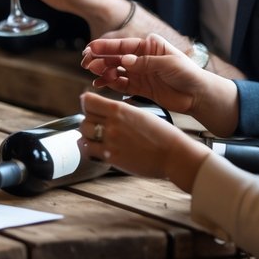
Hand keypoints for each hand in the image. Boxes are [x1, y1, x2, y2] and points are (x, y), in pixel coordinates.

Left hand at [77, 92, 210, 189]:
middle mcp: (112, 123)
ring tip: (99, 137)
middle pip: (85, 118)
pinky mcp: (111, 157)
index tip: (90, 106)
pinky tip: (99, 148)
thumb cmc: (162, 134)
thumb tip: (104, 109)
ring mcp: (110, 141)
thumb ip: (120, 111)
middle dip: (90, 120)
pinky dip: (91, 149)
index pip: (87, 101)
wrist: (174, 155)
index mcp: (119, 109)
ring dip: (89, 134)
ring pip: (84, 133)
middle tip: (99, 124)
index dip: (87, 103)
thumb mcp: (140, 113)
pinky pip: (89, 150)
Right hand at [80, 33, 240, 135]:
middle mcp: (141, 58)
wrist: (199, 96)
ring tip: (94, 74)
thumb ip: (145, 62)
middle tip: (87, 63)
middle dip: (100, 59)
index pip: (123, 45)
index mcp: (149, 46)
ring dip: (103, 71)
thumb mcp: (169, 64)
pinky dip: (109, 83)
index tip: (90, 49)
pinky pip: (120, 84)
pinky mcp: (139, 87)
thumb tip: (125, 60)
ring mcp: (139, 72)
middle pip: (115, 57)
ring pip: (115, 70)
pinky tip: (100, 83)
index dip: (105, 47)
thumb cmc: (189, 74)